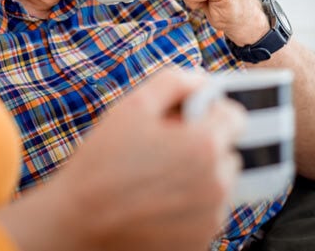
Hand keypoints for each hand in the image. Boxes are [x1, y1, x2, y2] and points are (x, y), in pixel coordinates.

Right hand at [51, 68, 245, 250]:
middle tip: (166, 150)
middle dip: (204, 147)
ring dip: (198, 178)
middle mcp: (217, 183)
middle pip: (227, 152)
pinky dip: (189, 207)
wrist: (79, 220)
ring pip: (217, 185)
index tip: (190, 119)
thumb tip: (200, 79)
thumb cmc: (103, 163)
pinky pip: (206, 214)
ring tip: (157, 179)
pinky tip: (157, 202)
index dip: (211, 112)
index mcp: (205, 145)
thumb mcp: (133, 106)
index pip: (235, 117)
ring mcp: (210, 216)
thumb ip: (174, 82)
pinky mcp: (200, 241)